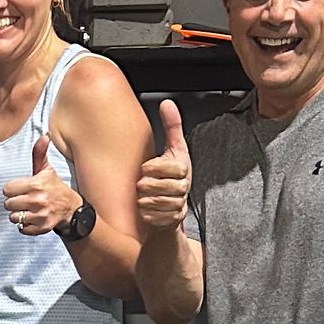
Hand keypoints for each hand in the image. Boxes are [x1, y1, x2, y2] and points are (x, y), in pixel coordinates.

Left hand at [2, 132, 80, 235]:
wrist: (71, 208)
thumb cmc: (55, 187)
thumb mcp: (46, 170)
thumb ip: (39, 154)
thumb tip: (44, 136)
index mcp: (36, 184)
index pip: (7, 189)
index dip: (11, 190)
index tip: (18, 189)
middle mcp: (38, 200)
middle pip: (8, 204)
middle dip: (13, 202)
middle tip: (22, 200)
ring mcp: (40, 215)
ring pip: (13, 217)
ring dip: (18, 215)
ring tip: (26, 210)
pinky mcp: (42, 227)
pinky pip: (22, 229)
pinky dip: (24, 226)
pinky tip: (31, 218)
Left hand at [136, 100, 192, 233]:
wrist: (170, 205)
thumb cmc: (169, 174)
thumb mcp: (173, 149)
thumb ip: (171, 126)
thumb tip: (167, 103)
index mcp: (184, 168)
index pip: (174, 168)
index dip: (155, 168)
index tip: (144, 168)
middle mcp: (184, 187)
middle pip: (166, 187)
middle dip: (147, 185)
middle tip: (139, 184)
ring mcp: (179, 205)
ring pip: (159, 203)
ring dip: (145, 200)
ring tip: (141, 197)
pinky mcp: (172, 220)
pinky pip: (157, 218)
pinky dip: (147, 214)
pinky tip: (144, 210)